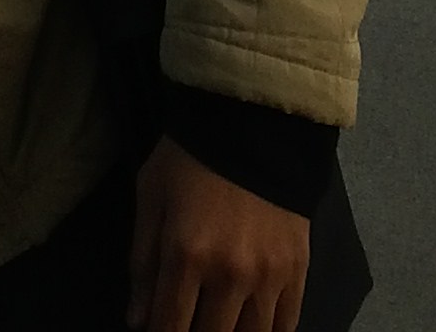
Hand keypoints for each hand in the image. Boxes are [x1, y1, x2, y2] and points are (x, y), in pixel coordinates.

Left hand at [129, 139, 310, 331]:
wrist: (254, 124)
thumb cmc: (190, 159)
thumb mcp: (151, 197)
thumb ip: (142, 262)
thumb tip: (137, 321)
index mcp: (187, 256)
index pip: (169, 327)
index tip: (156, 331)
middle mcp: (230, 276)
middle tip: (187, 321)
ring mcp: (268, 278)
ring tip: (217, 323)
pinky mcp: (297, 272)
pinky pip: (286, 326)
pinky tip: (251, 326)